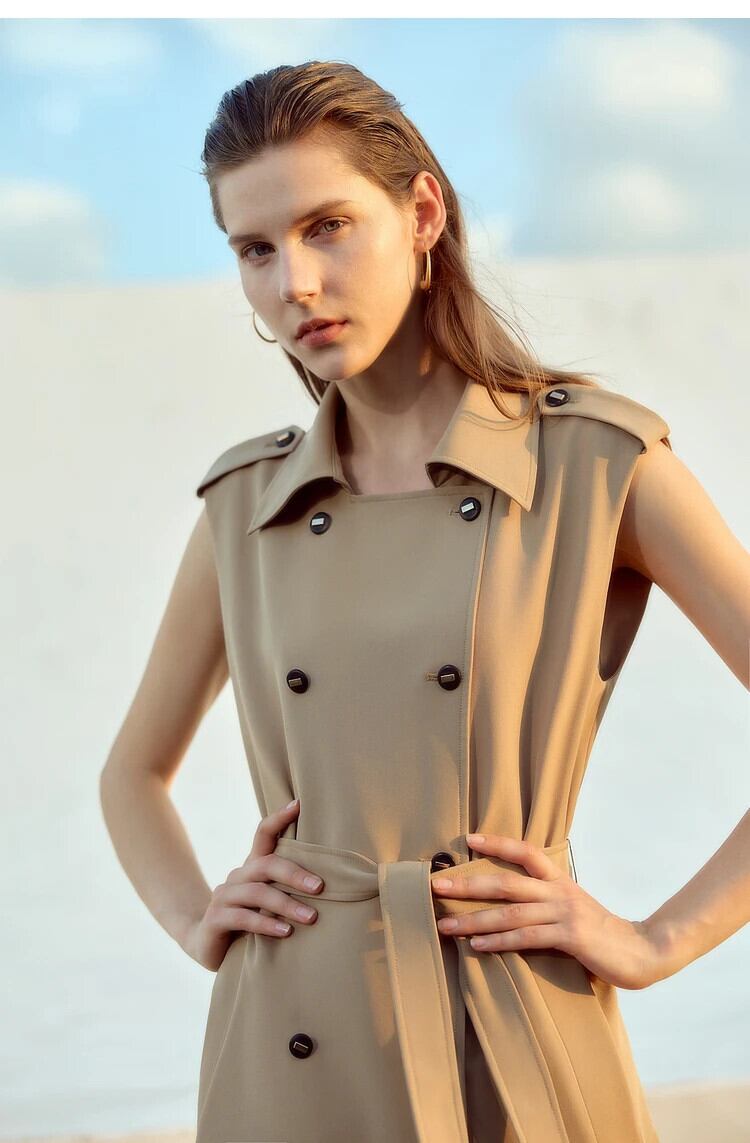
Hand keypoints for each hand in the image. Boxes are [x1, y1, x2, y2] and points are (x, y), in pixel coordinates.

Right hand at [184, 799, 324, 970]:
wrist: (205, 944)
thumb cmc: (249, 920)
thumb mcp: (269, 902)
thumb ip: (288, 889)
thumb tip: (330, 883)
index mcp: (252, 867)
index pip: (263, 833)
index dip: (279, 818)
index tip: (298, 804)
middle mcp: (237, 876)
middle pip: (266, 864)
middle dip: (295, 874)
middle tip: (320, 887)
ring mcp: (223, 896)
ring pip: (257, 893)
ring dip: (286, 904)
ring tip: (311, 917)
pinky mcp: (214, 919)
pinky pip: (242, 918)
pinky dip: (266, 924)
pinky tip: (285, 932)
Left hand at [431, 834, 662, 989]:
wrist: (643, 951)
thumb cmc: (604, 934)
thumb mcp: (574, 909)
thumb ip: (548, 903)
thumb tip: (516, 904)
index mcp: (560, 881)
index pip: (526, 852)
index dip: (498, 842)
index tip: (469, 838)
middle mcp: (558, 892)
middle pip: (506, 882)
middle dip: (468, 884)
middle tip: (436, 886)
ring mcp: (564, 913)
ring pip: (510, 913)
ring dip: (474, 920)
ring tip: (446, 925)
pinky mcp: (570, 936)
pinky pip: (527, 938)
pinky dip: (499, 942)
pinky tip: (477, 946)